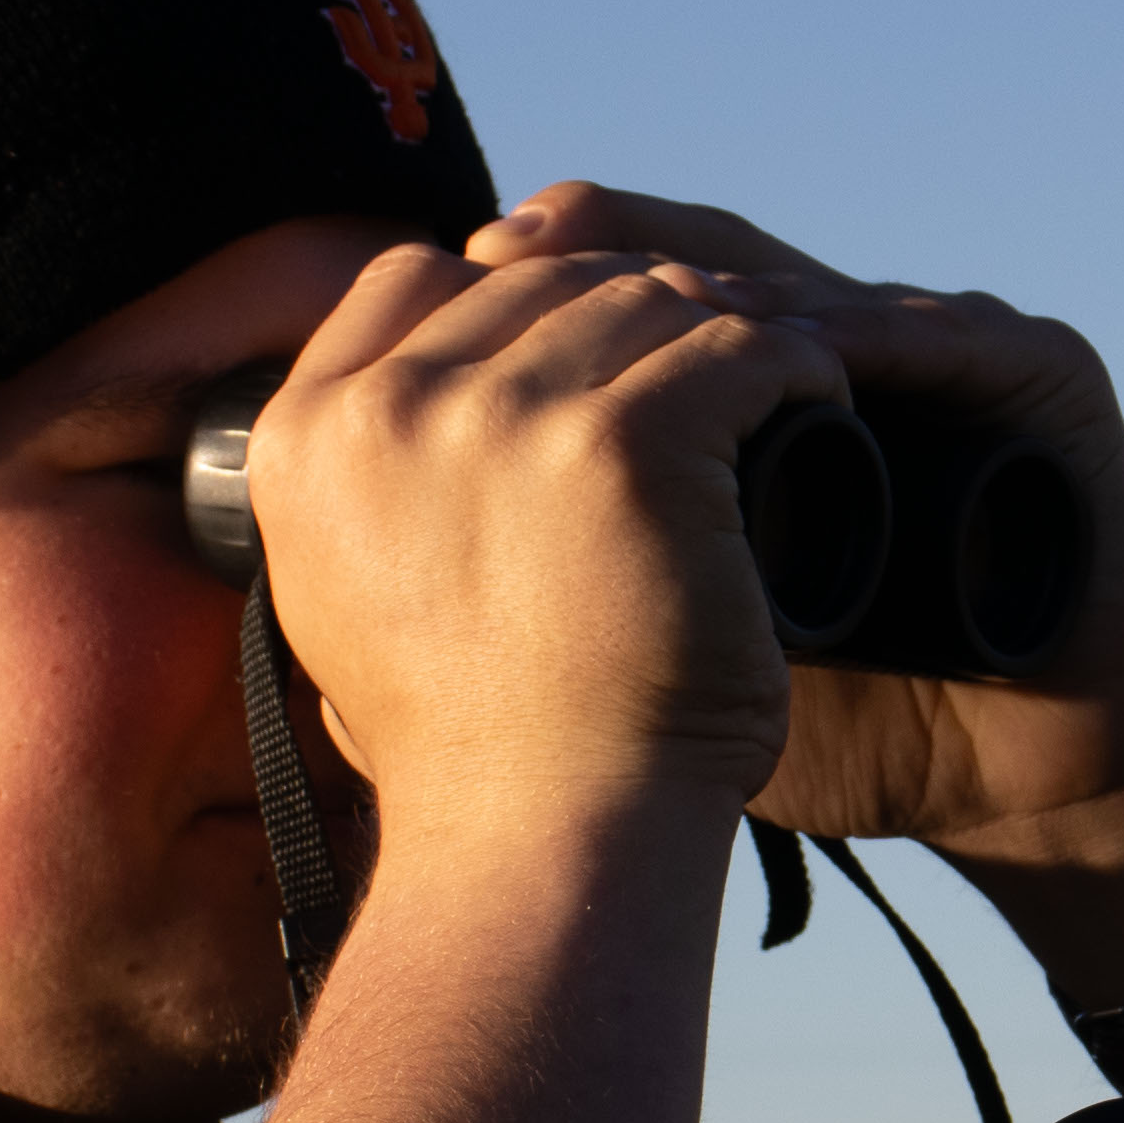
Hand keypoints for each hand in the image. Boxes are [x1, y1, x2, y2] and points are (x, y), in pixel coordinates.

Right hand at [243, 241, 848, 853]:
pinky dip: (794, 363)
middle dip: (627, 307)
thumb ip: (363, 488)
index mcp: (304, 435)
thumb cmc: (467, 756)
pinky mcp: (624, 444)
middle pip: (538, 279)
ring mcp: (504, 417)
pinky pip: (736, 349)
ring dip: (718, 327)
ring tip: (769, 375)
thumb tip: (403, 412)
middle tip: (701, 361)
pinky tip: (819, 394)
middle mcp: (389, 408)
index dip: (509, 297)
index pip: (412, 279)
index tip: (583, 353)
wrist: (536, 844)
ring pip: (642, 299)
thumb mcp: (347, 601)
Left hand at [472, 181, 1123, 1004]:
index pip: (637, 296)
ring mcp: (951, 354)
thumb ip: (559, 595)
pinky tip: (797, 348)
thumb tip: (369, 566)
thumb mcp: (666, 649)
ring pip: (820, 282)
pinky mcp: (1045, 379)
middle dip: (612, 253)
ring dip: (729, 291)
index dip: (545, 287)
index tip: (445, 289)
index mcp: (751, 402)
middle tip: (513, 247)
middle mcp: (849, 354)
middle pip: (714, 256)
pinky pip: (948, 333)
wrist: (1005, 777)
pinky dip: (872, 335)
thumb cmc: (840, 727)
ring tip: (644, 305)